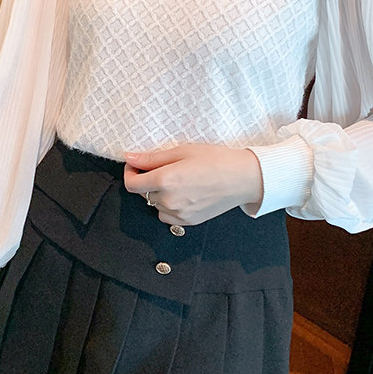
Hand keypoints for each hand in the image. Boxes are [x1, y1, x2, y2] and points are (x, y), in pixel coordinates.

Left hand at [123, 143, 263, 225]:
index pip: (132, 184)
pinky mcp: (188, 222)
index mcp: (164, 180)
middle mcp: (168, 200)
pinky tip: (184, 194)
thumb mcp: (182, 151)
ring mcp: (178, 214)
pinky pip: (167, 215)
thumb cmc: (216, 160)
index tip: (136, 165)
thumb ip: (152, 157)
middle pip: (143, 193)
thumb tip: (129, 157)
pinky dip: (169, 206)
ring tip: (179, 180)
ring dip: (158, 194)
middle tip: (165, 167)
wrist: (243, 178)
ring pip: (155, 204)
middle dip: (147, 180)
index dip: (130, 172)